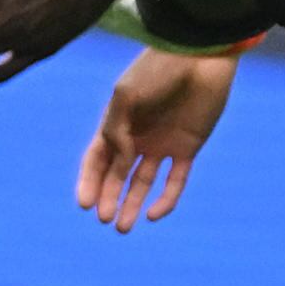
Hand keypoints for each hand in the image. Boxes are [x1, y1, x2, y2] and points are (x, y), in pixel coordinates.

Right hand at [78, 50, 237, 231]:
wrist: (200, 57)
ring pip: (142, 182)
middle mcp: (138, 136)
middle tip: (104, 219)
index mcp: (117, 121)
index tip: (84, 204)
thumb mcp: (126, 96)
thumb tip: (119, 164)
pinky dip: (164, 200)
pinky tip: (152, 214)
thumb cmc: (158, 71)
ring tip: (122, 227)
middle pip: (117, 175)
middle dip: (108, 197)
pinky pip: (175, 181)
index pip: (97, 158)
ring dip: (131, 204)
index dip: (89, 181)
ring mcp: (162, 144)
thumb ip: (116, 132)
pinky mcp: (187, 149)